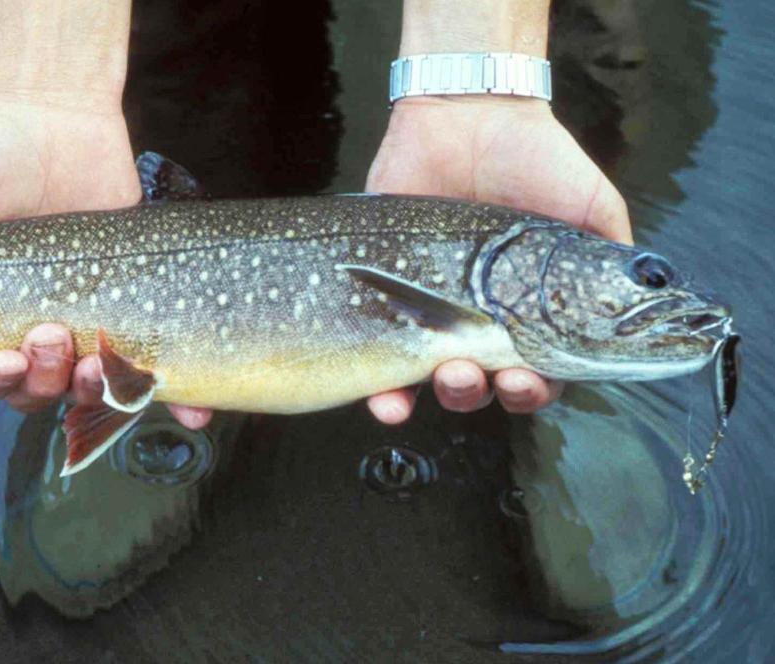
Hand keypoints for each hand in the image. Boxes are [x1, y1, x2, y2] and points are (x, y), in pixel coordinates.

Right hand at [0, 92, 210, 428]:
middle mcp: (29, 328)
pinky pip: (156, 363)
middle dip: (42, 379)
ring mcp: (86, 321)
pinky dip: (178, 396)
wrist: (51, 112)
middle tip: (51, 334)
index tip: (1, 359)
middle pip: (35, 392)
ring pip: (90, 388)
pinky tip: (195, 410)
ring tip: (97, 357)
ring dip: (95, 389)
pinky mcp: (137, 307)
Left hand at [363, 96, 631, 423]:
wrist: (466, 115)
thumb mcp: (592, 208)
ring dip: (439, 393)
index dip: (531, 391)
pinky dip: (381, 391)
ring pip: (430, 381)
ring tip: (445, 373)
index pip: (534, 374)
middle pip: (481, 386)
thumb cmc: (536, 160)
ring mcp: (427, 312)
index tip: (524, 380)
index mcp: (529, 313)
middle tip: (479, 374)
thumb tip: (641, 312)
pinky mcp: (383, 295)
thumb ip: (616, 261)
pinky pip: (378, 357)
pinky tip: (385, 401)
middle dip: (480, 392)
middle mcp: (478, 321)